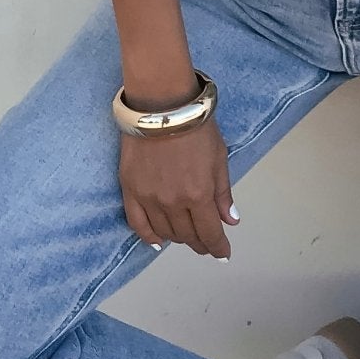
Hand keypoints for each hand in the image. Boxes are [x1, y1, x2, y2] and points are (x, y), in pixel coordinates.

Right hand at [118, 118, 238, 259]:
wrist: (162, 104)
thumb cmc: (196, 127)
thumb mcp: (219, 158)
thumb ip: (222, 193)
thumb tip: (229, 221)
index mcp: (199, 194)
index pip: (209, 233)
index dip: (218, 247)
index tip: (223, 254)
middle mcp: (173, 202)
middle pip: (187, 236)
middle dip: (200, 243)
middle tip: (207, 244)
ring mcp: (149, 198)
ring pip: (164, 232)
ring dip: (178, 238)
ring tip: (186, 237)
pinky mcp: (130, 190)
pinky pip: (137, 223)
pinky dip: (148, 236)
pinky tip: (157, 242)